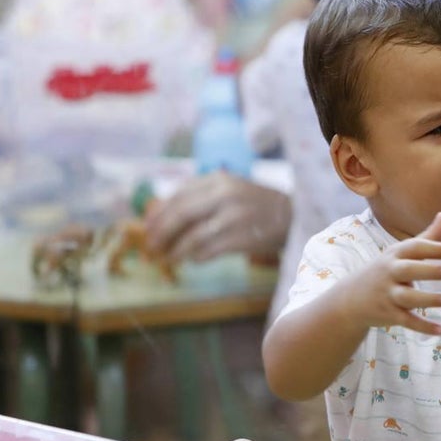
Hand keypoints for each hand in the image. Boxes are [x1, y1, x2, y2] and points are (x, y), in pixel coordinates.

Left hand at [144, 171, 290, 261]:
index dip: (159, 213)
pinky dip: (196, 257)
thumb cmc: (256, 204)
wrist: (293, 216)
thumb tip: (161, 216)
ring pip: (193, 236)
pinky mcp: (243, 238)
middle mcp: (225, 195)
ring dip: (176, 250)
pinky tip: (192, 260)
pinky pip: (210, 250)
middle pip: (181, 214)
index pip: (178, 195)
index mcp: (218, 180)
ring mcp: (234, 217)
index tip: (147, 227)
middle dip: (162, 232)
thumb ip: (201, 197)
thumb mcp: (230, 190)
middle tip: (151, 246)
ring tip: (168, 258)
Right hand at [348, 212, 440, 335]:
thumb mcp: (402, 252)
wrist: (351, 298)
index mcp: (395, 255)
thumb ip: (427, 237)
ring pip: (408, 297)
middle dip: (428, 270)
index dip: (433, 248)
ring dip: (429, 299)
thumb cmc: (386, 270)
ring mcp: (388, 295)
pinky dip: (423, 327)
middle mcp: (390, 273)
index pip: (414, 248)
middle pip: (409, 270)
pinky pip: (407, 321)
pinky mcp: (388, 314)